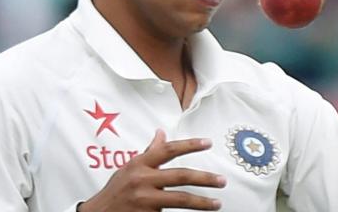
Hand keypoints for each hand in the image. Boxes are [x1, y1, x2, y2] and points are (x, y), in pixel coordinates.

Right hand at [78, 129, 225, 210]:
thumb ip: (149, 153)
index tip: (208, 143)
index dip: (189, 145)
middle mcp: (142, 181)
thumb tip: (161, 134)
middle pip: (180, 176)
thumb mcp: (130, 168)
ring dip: (202, 202)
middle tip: (221, 181)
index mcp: (139, 164)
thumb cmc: (116, 191)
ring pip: (180, 200)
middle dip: (204, 178)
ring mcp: (144, 200)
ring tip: (216, 204)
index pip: (168, 150)